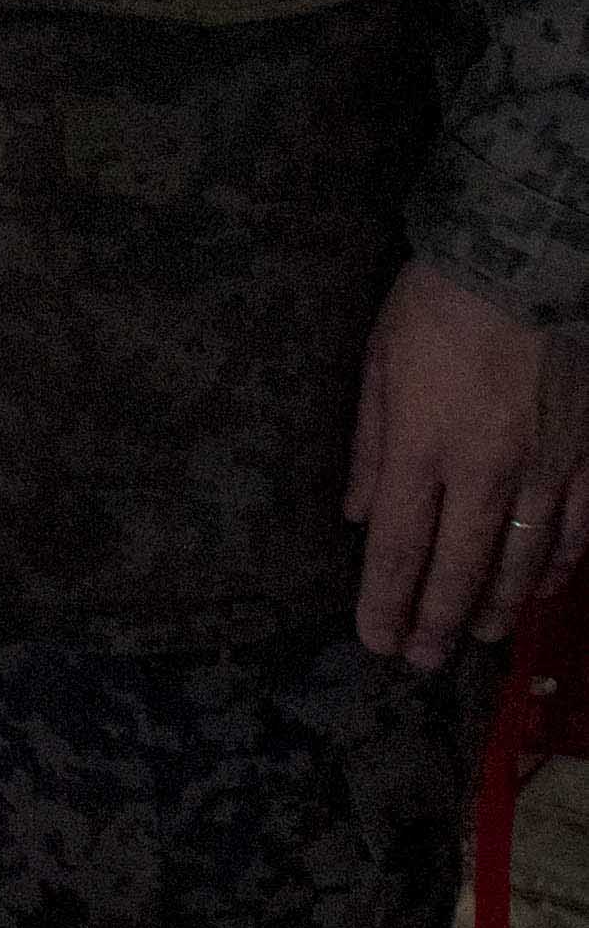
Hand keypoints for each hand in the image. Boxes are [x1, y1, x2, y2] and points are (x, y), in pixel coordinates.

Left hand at [348, 260, 588, 668]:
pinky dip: (558, 566)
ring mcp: (545, 467)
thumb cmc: (436, 308)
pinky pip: (577, 528)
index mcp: (423, 446)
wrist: (523, 266)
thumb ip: (371, 449)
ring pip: (524, 559)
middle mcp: (485, 469)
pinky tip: (540, 588)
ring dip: (498, 605)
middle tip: (422, 661)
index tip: (376, 639)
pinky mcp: (587, 456)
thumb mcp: (377, 366)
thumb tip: (361, 517)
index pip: (400, 546)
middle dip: (438, 621)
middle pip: (461, 566)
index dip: (387, 601)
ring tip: (476, 637)